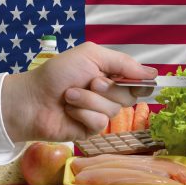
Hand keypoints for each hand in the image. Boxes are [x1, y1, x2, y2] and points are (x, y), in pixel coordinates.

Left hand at [1, 42, 156, 141]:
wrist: (32, 99)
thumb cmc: (58, 73)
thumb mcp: (91, 55)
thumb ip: (123, 62)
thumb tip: (153, 73)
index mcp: (111, 74)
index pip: (138, 80)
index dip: (140, 81)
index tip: (136, 80)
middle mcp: (108, 93)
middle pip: (130, 96)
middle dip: (108, 88)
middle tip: (90, 82)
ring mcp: (100, 111)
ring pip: (114, 110)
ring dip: (89, 100)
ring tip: (70, 96)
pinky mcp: (91, 129)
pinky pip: (100, 123)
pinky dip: (83, 114)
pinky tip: (69, 111)